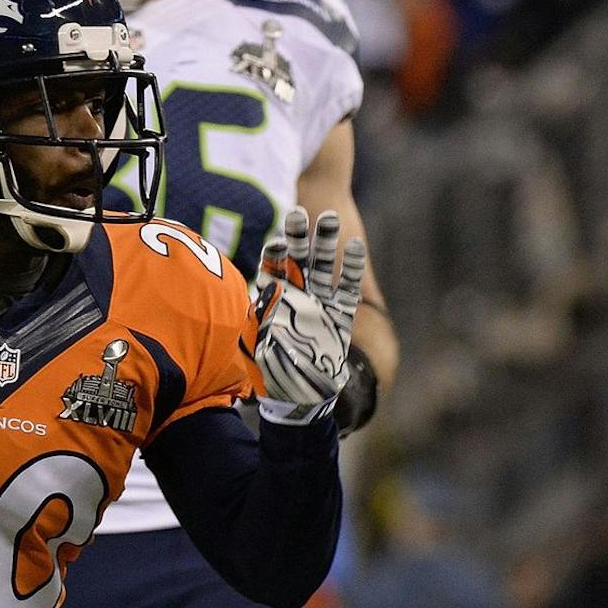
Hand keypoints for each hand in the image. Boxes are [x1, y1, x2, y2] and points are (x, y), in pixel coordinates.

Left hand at [254, 207, 366, 425]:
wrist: (298, 396)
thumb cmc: (271, 371)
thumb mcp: (255, 341)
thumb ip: (256, 316)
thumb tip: (253, 295)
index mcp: (273, 300)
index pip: (273, 267)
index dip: (275, 252)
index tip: (277, 238)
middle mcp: (296, 297)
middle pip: (298, 259)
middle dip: (299, 236)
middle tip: (299, 212)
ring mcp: (320, 304)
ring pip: (323, 267)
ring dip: (325, 243)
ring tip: (329, 217)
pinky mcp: (340, 315)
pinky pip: (347, 288)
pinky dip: (351, 268)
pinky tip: (355, 246)